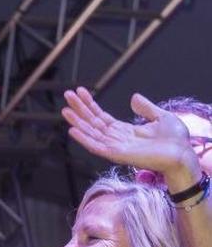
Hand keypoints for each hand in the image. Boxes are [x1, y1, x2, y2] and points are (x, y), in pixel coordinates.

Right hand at [62, 88, 199, 182]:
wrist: (182, 154)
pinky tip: (72, 130)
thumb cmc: (175, 140)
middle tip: (67, 94)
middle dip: (79, 108)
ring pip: (90, 132)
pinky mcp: (116, 154)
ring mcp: (114, 147)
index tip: (81, 91)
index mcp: (124, 131)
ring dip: (77, 121)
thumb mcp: (161, 117)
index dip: (90, 104)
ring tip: (65, 110)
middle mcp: (116, 139)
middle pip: (92, 122)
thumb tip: (134, 97)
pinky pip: (96, 146)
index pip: (101, 116)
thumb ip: (146, 108)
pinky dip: (83, 138)